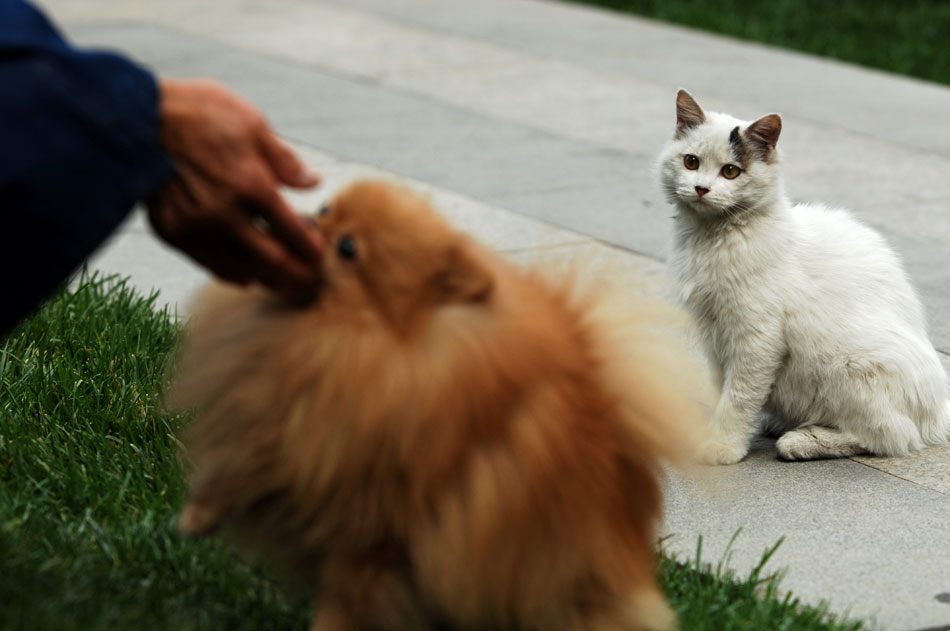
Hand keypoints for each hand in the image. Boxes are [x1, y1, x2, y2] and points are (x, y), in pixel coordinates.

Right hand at [149, 78, 322, 298]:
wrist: (135, 118)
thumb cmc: (196, 113)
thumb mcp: (251, 124)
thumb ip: (284, 160)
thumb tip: (313, 182)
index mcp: (252, 185)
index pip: (293, 231)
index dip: (311, 249)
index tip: (319, 255)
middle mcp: (226, 214)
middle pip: (272, 260)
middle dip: (295, 275)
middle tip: (308, 281)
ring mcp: (197, 228)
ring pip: (241, 269)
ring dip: (266, 280)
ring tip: (282, 284)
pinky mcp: (173, 233)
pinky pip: (210, 264)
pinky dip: (232, 273)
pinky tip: (245, 274)